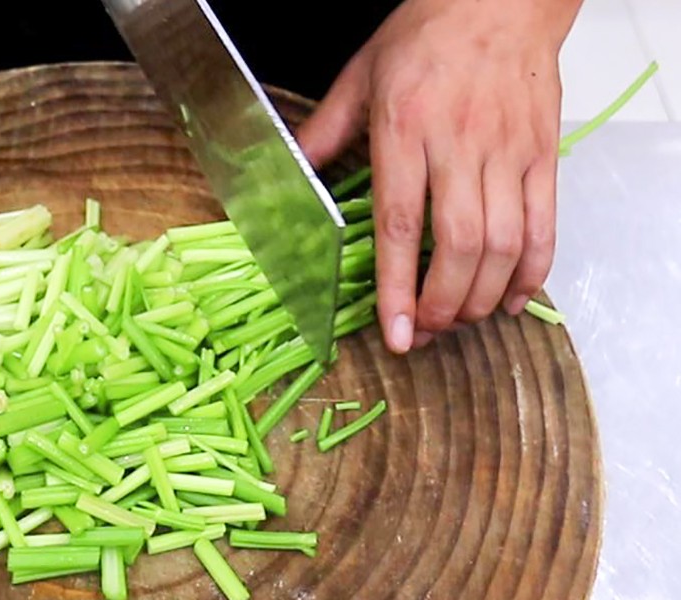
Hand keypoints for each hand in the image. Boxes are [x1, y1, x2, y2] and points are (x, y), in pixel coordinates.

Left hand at [297, 0, 581, 352]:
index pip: (401, 225)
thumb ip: (324, 131)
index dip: (398, 287)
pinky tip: (512, 297)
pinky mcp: (542, 155)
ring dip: (482, 296)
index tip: (394, 331)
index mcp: (405, 130)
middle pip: (459, 246)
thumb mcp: (360, 76)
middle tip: (423, 332)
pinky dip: (533, 271)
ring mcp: (507, 152)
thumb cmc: (428, 34)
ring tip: (458, 319)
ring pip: (504, 244)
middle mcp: (459, 145)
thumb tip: (287, 170)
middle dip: (441, 304)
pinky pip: (545, 224)